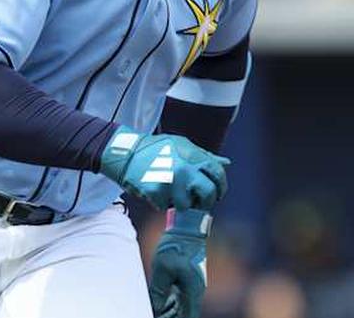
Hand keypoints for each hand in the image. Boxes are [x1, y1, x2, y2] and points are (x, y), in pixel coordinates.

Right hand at [98, 126, 228, 210]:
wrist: (127, 154)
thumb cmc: (157, 149)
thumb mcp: (182, 145)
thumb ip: (204, 156)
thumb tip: (226, 163)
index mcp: (193, 155)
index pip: (218, 173)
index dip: (221, 186)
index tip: (217, 192)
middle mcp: (184, 169)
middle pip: (208, 194)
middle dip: (206, 201)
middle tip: (200, 202)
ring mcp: (170, 183)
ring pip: (186, 205)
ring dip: (181, 203)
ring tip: (173, 193)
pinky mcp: (157, 194)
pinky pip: (166, 207)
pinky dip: (163, 203)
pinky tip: (157, 191)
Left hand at [149, 209, 210, 317]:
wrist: (187, 229)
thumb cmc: (177, 246)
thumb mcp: (163, 267)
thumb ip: (158, 290)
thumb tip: (155, 308)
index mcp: (192, 293)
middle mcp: (194, 293)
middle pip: (183, 316)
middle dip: (169, 317)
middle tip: (153, 311)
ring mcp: (190, 288)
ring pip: (179, 309)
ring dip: (168, 311)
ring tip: (152, 307)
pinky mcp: (185, 282)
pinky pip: (177, 299)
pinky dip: (167, 303)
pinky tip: (157, 301)